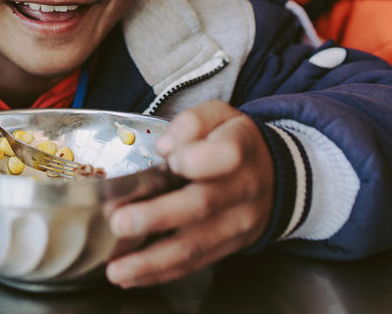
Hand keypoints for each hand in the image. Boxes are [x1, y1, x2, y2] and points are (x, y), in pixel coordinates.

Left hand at [105, 101, 272, 287]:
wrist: (273, 174)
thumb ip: (193, 122)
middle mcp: (243, 188)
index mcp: (241, 147)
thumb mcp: (219, 115)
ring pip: (196, 244)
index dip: (200, 159)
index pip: (228, 154)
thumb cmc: (232, 140)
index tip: (172, 160)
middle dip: (158, 217)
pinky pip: (195, 263)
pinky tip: (131, 275)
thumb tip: (166, 146)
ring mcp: (237, 223)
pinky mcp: (228, 247)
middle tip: (120, 222)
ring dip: (153, 260)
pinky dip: (161, 272)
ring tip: (117, 268)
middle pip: (203, 204)